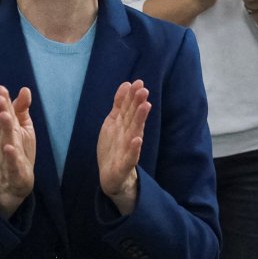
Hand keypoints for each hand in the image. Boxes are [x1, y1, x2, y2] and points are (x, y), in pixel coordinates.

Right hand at [0, 85, 34, 216]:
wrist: (15, 183)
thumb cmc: (19, 151)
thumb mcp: (23, 128)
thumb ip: (21, 109)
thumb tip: (24, 89)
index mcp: (8, 130)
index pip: (5, 114)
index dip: (3, 102)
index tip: (0, 88)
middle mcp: (6, 141)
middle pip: (3, 125)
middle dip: (1, 111)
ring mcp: (8, 156)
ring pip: (6, 141)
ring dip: (5, 129)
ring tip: (5, 116)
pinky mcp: (14, 171)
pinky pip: (12, 163)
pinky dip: (10, 156)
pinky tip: (9, 148)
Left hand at [96, 80, 149, 215]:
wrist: (111, 176)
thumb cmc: (114, 147)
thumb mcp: (113, 123)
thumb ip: (120, 105)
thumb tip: (127, 84)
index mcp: (125, 125)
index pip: (129, 108)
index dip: (132, 96)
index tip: (138, 82)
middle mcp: (129, 134)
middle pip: (134, 117)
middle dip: (139, 104)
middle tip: (144, 90)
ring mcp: (128, 149)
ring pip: (135, 132)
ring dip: (140, 119)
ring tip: (146, 106)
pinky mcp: (126, 164)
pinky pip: (131, 156)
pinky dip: (134, 149)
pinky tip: (137, 140)